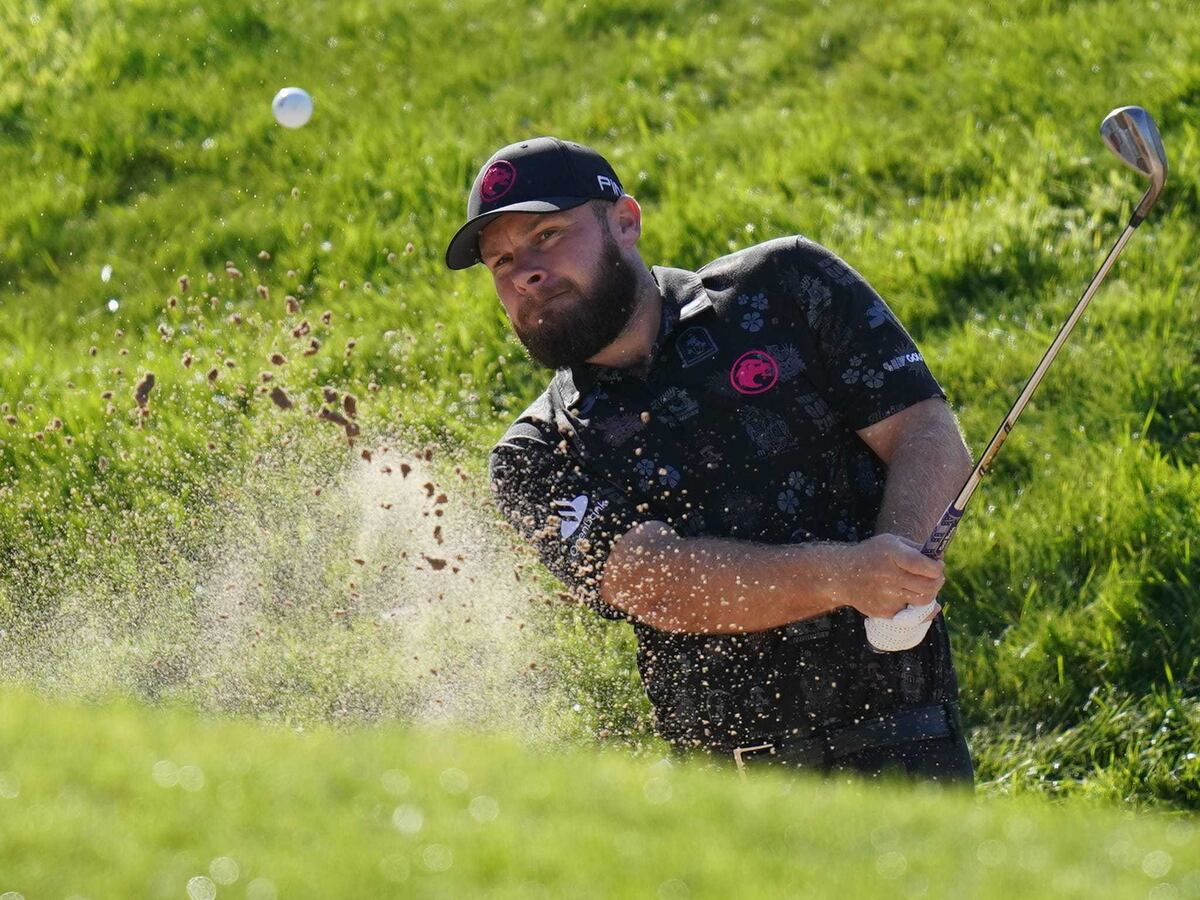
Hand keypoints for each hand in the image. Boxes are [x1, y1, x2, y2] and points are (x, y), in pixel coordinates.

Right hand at [828, 533, 944, 618]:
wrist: (843, 576)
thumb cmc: (872, 555)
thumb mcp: (891, 542)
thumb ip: (916, 549)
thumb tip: (940, 557)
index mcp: (892, 555)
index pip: (925, 566)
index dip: (937, 567)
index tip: (937, 565)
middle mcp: (889, 577)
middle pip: (929, 586)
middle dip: (938, 582)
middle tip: (935, 578)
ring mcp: (887, 597)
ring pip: (924, 602)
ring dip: (930, 594)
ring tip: (924, 587)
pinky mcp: (885, 612)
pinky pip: (911, 614)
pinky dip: (916, 606)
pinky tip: (911, 597)